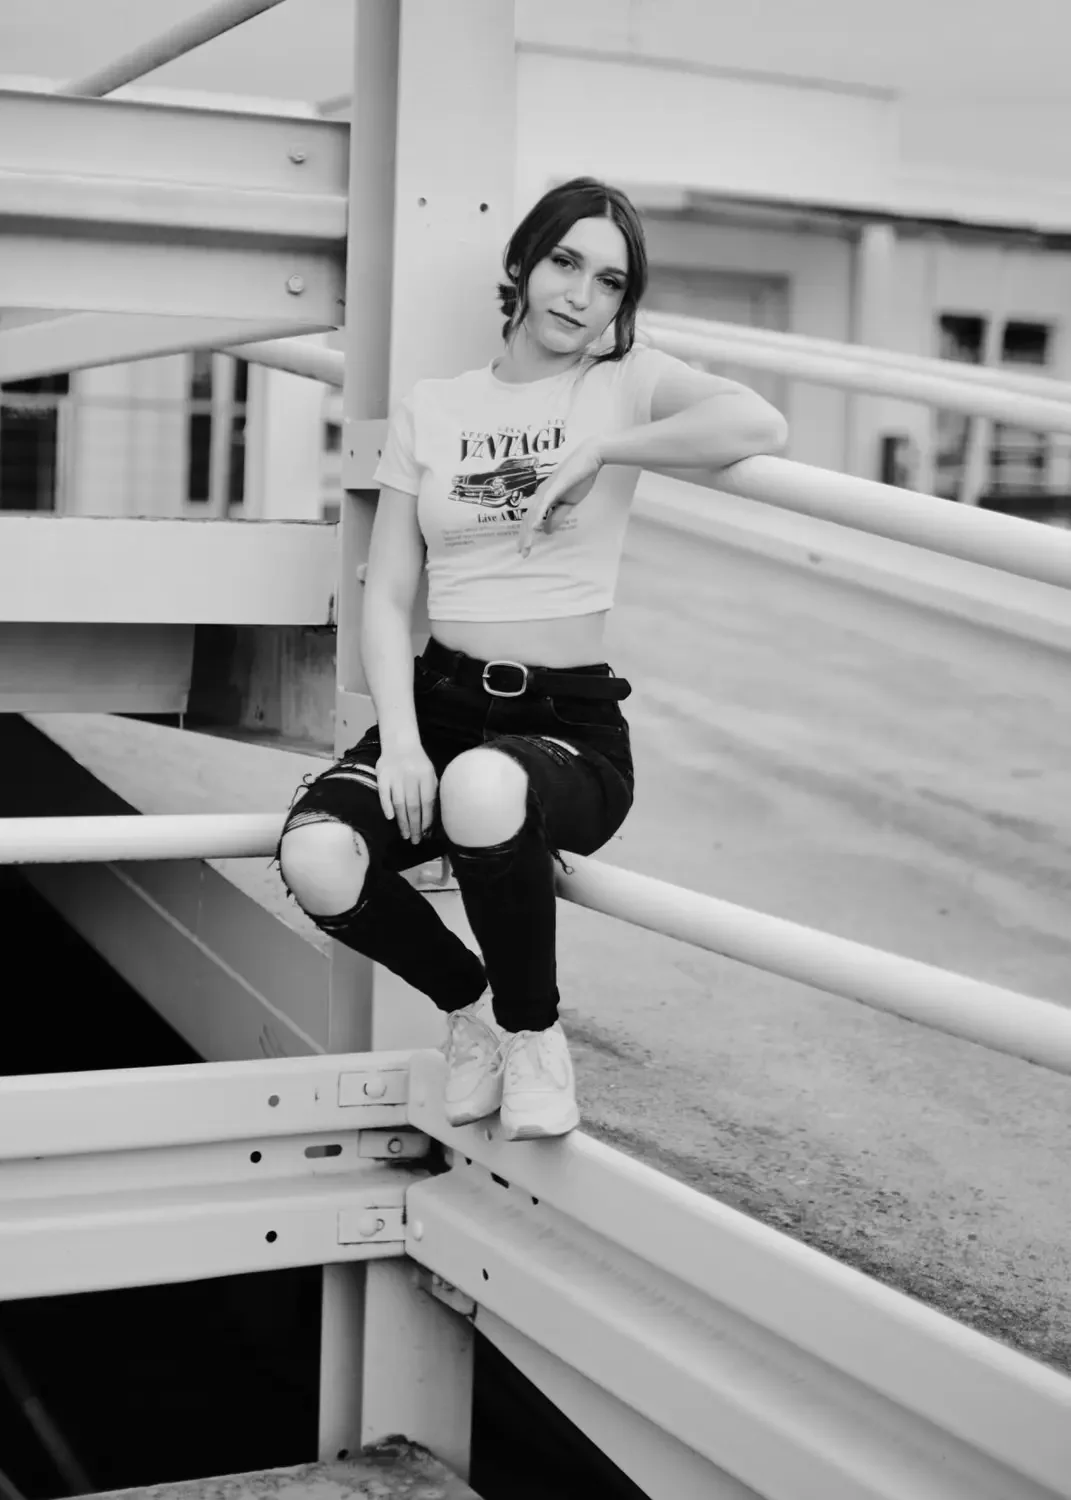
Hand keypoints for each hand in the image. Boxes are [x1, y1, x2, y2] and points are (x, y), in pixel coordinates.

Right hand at [376, 742, 437, 843]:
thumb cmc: (418, 763)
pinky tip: (390, 818)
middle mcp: (411, 777)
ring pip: (399, 803)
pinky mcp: (382, 776)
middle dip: (414, 826)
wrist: (400, 743)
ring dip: (402, 821)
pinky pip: (384, 794)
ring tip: (405, 834)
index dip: (426, 819)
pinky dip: (386, 807)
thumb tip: (430, 818)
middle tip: (415, 840)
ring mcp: (395, 776)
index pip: (427, 802)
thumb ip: (431, 792)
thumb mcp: (430, 774)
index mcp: (426, 776)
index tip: (426, 832)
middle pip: (413, 806)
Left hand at [517, 438, 604, 558]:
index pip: (532, 519)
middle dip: (524, 537)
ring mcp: (545, 490)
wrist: (590, 458)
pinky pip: (543, 505)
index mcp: (544, 498)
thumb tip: (546, 531)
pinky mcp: (553, 487)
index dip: (528, 534)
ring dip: (529, 531)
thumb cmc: (580, 477)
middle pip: (529, 519)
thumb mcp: (569, 503)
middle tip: (522, 553)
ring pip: (533, 514)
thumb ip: (557, 516)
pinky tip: (534, 528)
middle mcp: (541, 494)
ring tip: (526, 546)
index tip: (526, 549)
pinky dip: (537, 517)